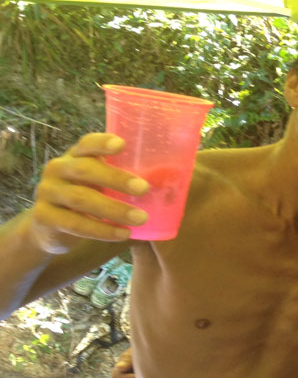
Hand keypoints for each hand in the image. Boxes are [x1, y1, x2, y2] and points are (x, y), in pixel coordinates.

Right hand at [28, 134, 148, 253]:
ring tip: (141, 218)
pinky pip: (75, 224)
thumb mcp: (100, 183)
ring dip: (114, 210)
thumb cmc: (88, 197)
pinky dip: (102, 231)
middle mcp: (58, 169)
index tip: (122, 144)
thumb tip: (173, 179)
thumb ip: (123, 178)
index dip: (102, 143)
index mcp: (75, 156)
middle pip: (85, 170)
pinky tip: (123, 234)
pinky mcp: (44, 217)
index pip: (86, 144)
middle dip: (116, 178)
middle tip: (144, 188)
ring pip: (81, 199)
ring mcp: (48, 192)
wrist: (49, 226)